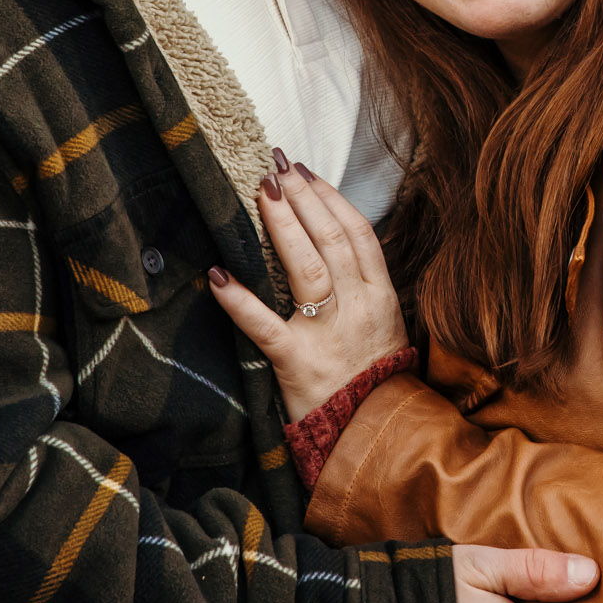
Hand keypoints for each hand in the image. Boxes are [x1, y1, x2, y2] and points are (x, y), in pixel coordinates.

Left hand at [207, 151, 408, 421]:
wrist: (376, 435)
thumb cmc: (374, 380)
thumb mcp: (383, 326)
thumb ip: (362, 287)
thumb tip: (330, 244)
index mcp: (381, 297)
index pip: (358, 234)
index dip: (331, 199)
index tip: (306, 171)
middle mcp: (358, 308)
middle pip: (331, 240)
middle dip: (302, 198)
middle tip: (276, 166)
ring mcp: (328, 334)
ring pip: (308, 269)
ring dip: (283, 226)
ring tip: (261, 193)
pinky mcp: (298, 362)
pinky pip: (265, 326)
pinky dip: (240, 300)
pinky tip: (219, 275)